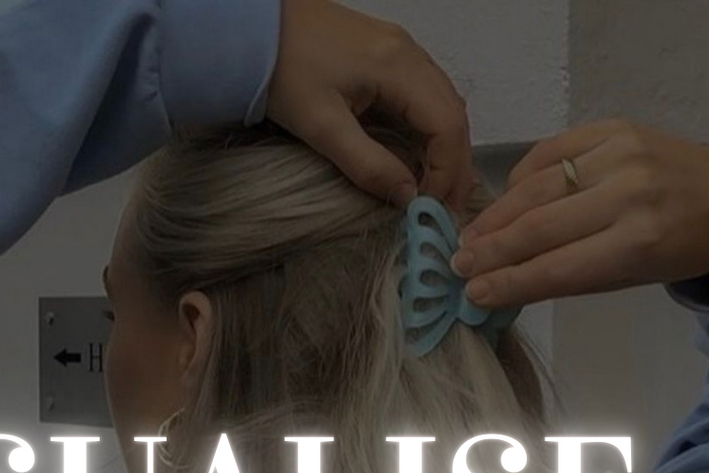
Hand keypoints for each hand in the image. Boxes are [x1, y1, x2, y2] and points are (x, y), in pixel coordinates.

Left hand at [265, 0, 473, 209]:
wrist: (254, 29)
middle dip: (454, 164)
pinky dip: (430, 129)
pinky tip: (421, 155)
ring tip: (437, 188)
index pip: (447, 124)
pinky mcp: (385, 53)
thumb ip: (368, 164)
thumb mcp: (322, 127)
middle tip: (444, 207)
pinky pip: (424, 94)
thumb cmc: (283, 74)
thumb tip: (408, 196)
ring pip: (443, 102)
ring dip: (446, 148)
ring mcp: (400, 49)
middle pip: (453, 113)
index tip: (432, 206)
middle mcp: (410, 52)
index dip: (447, 170)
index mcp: (399, 66)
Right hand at [451, 118, 708, 307]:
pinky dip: (518, 180)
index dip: (508, 282)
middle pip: (539, 226)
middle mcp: (628, 193)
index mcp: (638, 241)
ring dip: (494, 217)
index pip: (556, 267)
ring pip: (535, 188)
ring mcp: (619, 153)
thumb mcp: (623, 277)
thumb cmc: (669, 248)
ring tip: (469, 238)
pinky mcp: (611, 127)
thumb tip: (496, 285)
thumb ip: (562, 278)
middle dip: (490, 249)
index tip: (472, 293)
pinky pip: (547, 153)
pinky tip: (504, 202)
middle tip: (457, 264)